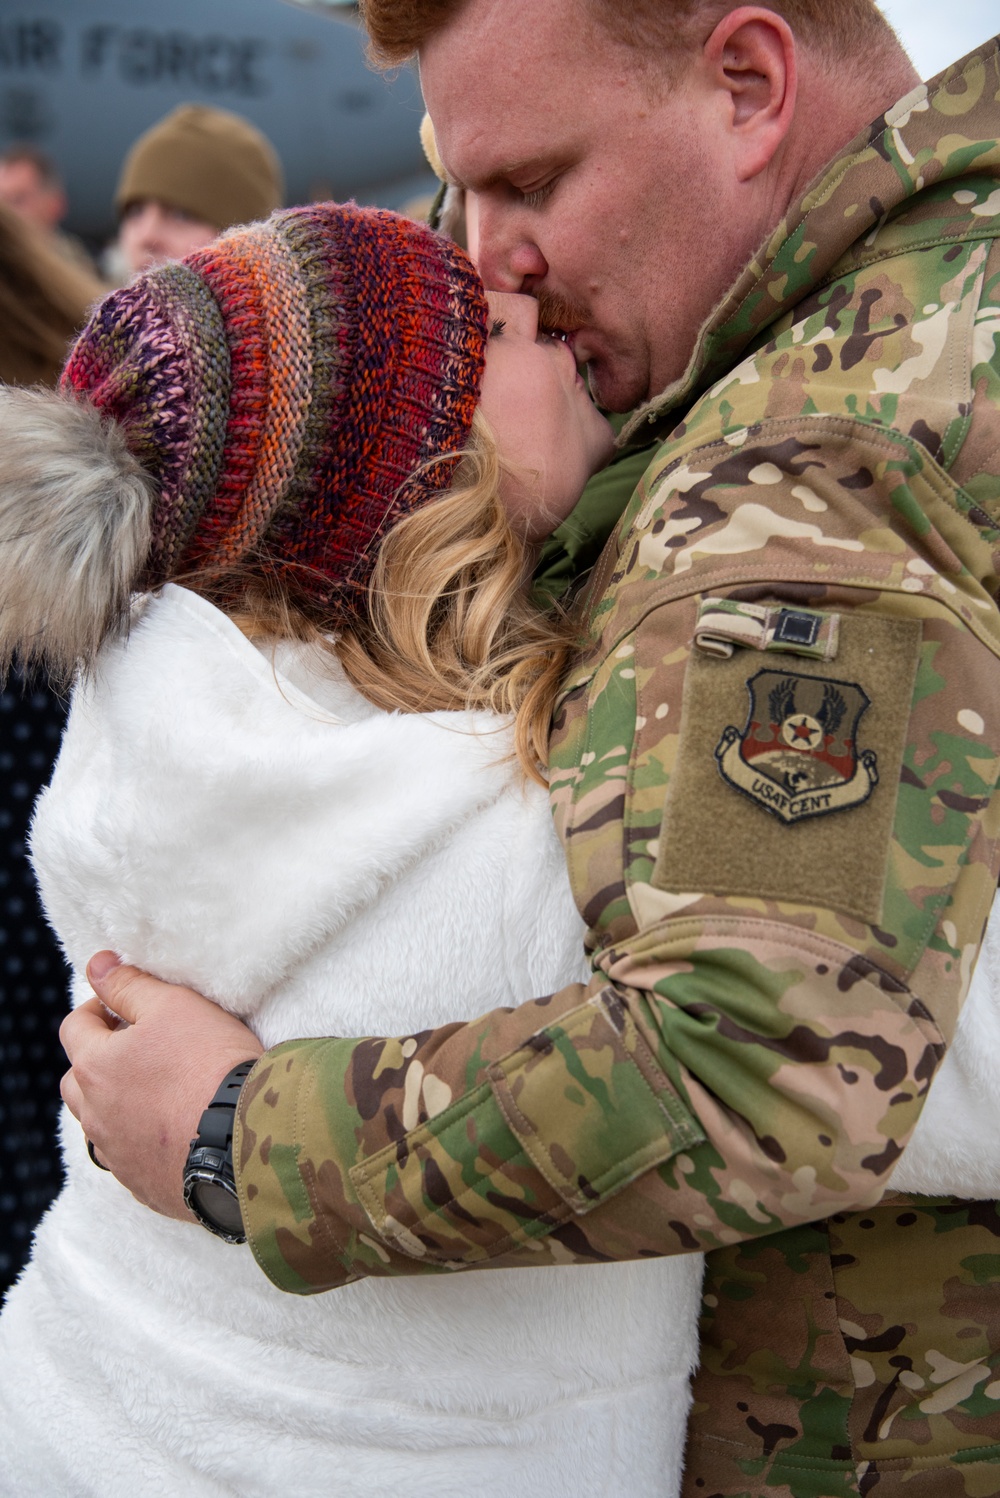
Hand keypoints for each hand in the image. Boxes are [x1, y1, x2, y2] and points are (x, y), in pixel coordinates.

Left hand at [60, 952, 263, 1220]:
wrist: (247, 1138)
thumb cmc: (211, 1065)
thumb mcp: (174, 1006)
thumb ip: (130, 985)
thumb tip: (98, 965)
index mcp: (96, 1067)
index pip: (75, 1028)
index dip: (98, 1008)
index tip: (124, 1006)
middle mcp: (96, 1115)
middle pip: (78, 1081)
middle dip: (99, 1059)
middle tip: (139, 1047)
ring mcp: (119, 1155)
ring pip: (100, 1122)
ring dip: (117, 1102)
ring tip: (158, 1090)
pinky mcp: (145, 1185)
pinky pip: (131, 1157)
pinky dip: (143, 1139)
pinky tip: (175, 1128)